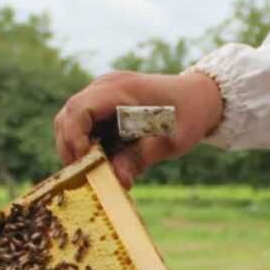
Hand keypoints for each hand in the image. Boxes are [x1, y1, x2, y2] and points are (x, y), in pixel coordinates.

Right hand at [52, 70, 222, 187]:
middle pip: (68, 117)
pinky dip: (87, 145)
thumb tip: (117, 182)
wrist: (200, 97)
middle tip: (84, 177)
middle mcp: (105, 86)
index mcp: (120, 89)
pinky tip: (104, 161)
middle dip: (70, 148)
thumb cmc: (188, 115)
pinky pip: (85, 125)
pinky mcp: (104, 105)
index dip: (73, 138)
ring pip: (71, 122)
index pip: (79, 110)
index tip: (84, 164)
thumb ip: (140, 159)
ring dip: (77, 148)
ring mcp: (102, 94)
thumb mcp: (170, 141)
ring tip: (95, 171)